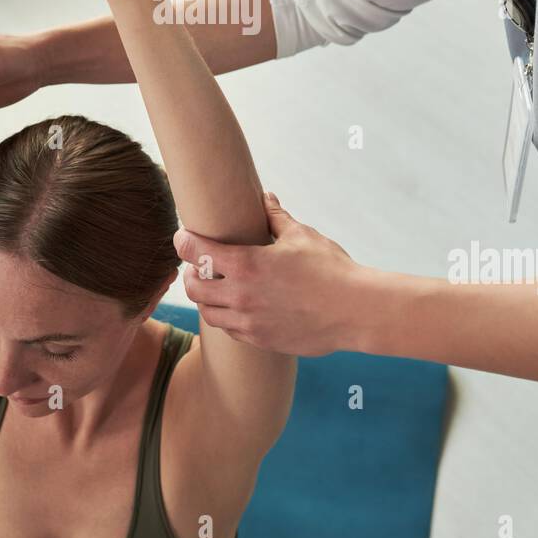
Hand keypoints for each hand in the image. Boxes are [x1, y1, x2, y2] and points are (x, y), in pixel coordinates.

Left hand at [174, 191, 365, 355]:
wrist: (355, 311)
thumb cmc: (330, 269)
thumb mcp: (301, 236)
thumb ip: (276, 217)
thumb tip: (265, 197)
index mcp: (247, 265)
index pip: (196, 251)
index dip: (184, 241)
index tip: (183, 236)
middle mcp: (241, 297)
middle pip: (193, 288)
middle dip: (190, 273)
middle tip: (198, 265)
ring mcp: (250, 323)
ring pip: (208, 313)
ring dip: (206, 298)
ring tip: (215, 286)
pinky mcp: (261, 340)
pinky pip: (230, 330)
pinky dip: (226, 317)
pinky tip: (236, 306)